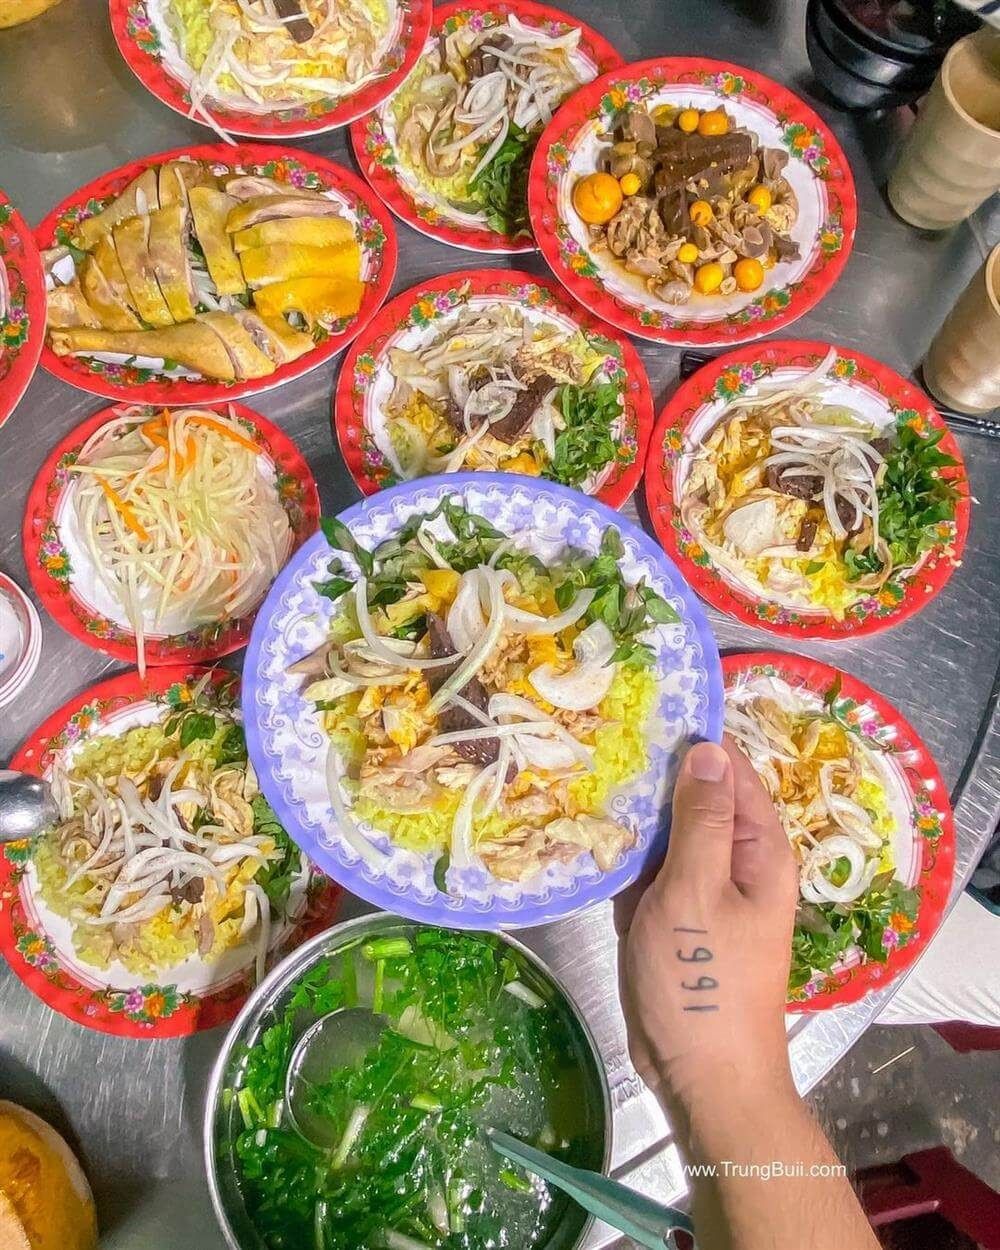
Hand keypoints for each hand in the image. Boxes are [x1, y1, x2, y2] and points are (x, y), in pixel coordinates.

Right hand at [620, 737, 798, 1108]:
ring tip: (581, 789)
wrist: (700, 1076)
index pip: (729, 770)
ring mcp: (704, 890)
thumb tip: (706, 747)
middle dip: (650, 784)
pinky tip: (588, 847)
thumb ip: (700, 819)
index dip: (689, 742)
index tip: (638, 714)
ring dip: (632, 826)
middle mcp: (737, 861)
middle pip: (694, 799)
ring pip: (665, 836)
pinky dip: (625, 867)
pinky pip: (650, 873)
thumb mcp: (697, 890)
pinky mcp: (676, 917)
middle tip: (594, 753)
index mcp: (759, 848)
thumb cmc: (702, 983)